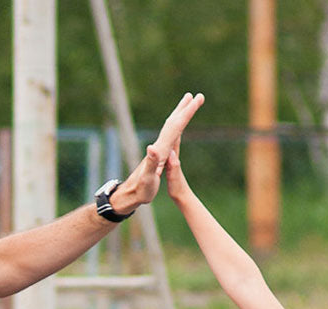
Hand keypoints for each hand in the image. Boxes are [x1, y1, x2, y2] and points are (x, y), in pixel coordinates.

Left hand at [114, 92, 203, 210]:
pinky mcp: (158, 155)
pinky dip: (175, 128)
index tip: (197, 99)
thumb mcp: (147, 178)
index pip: (176, 126)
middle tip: (194, 95)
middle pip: (173, 122)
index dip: (187, 112)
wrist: (130, 194)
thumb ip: (150, 163)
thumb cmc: (140, 190)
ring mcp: (158, 149)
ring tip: (186, 103)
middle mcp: (159, 146)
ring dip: (179, 114)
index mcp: (161, 149)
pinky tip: (177, 128)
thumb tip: (152, 147)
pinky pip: (169, 136)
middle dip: (184, 108)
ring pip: (170, 127)